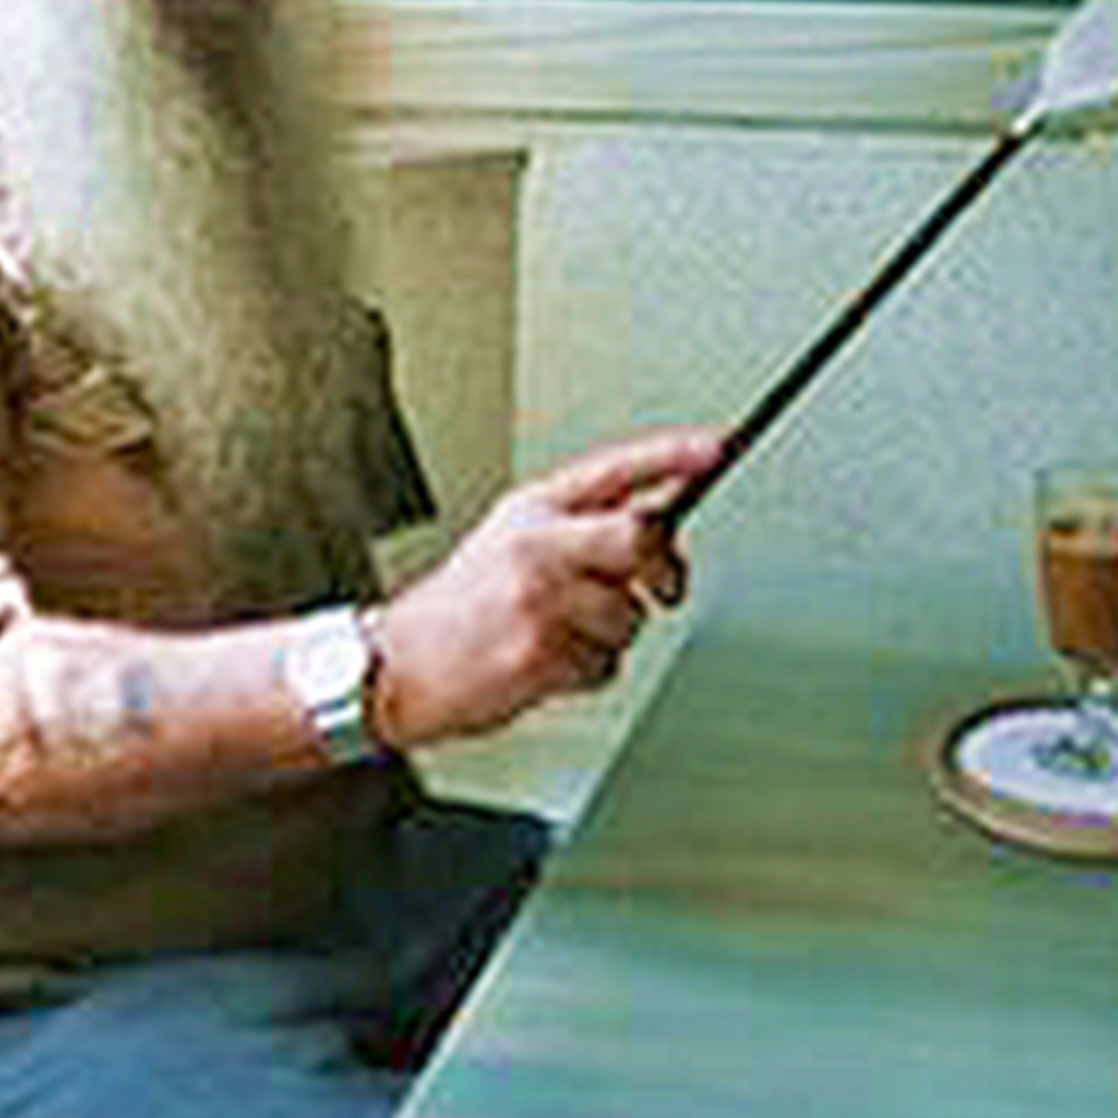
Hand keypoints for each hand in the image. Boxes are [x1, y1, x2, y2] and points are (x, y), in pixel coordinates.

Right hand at [373, 425, 723, 748]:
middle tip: (663, 587)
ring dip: (610, 635)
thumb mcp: (511, 538)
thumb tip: (657, 529)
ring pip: (630, 615)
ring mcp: (541, 601)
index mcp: (532, 509)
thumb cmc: (462, 605)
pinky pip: (607, 665)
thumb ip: (580, 525)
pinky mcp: (542, 655)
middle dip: (665, 569)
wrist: (399, 664)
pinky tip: (546, 663)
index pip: (615, 468)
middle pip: (641, 539)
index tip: (718, 446)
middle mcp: (538, 546)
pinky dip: (588, 671)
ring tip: (559, 634)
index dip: (673, 454)